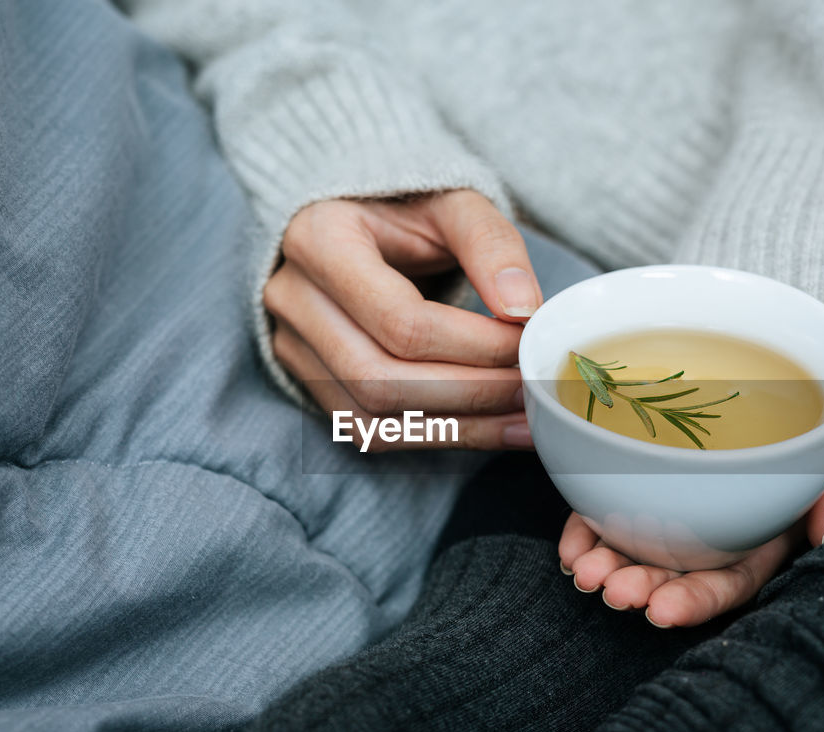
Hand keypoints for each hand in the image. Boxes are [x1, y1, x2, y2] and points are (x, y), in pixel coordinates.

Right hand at [266, 190, 541, 450]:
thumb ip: (491, 244)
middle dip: (468, 394)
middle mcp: (292, 298)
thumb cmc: (406, 204)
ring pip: (370, 419)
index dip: (474, 345)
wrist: (356, 216)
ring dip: (456, 429)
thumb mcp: (452, 201)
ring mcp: (292, 345)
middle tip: (531, 389)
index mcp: (320, 240)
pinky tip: (488, 429)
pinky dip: (432, 438)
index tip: (525, 343)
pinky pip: (367, 432)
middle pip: (380, 378)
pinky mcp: (308, 379)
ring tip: (522, 420)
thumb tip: (523, 309)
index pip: (400, 320)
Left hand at [559, 379, 823, 625]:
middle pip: (678, 569)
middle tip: (611, 588)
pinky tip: (571, 543)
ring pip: (640, 542)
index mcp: (771, 533)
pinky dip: (590, 526)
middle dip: (642, 585)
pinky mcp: (650, 467)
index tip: (662, 612)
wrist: (816, 354)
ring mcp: (685, 498)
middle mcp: (724, 526)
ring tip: (583, 570)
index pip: (733, 581)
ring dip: (608, 561)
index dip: (697, 600)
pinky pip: (615, 502)